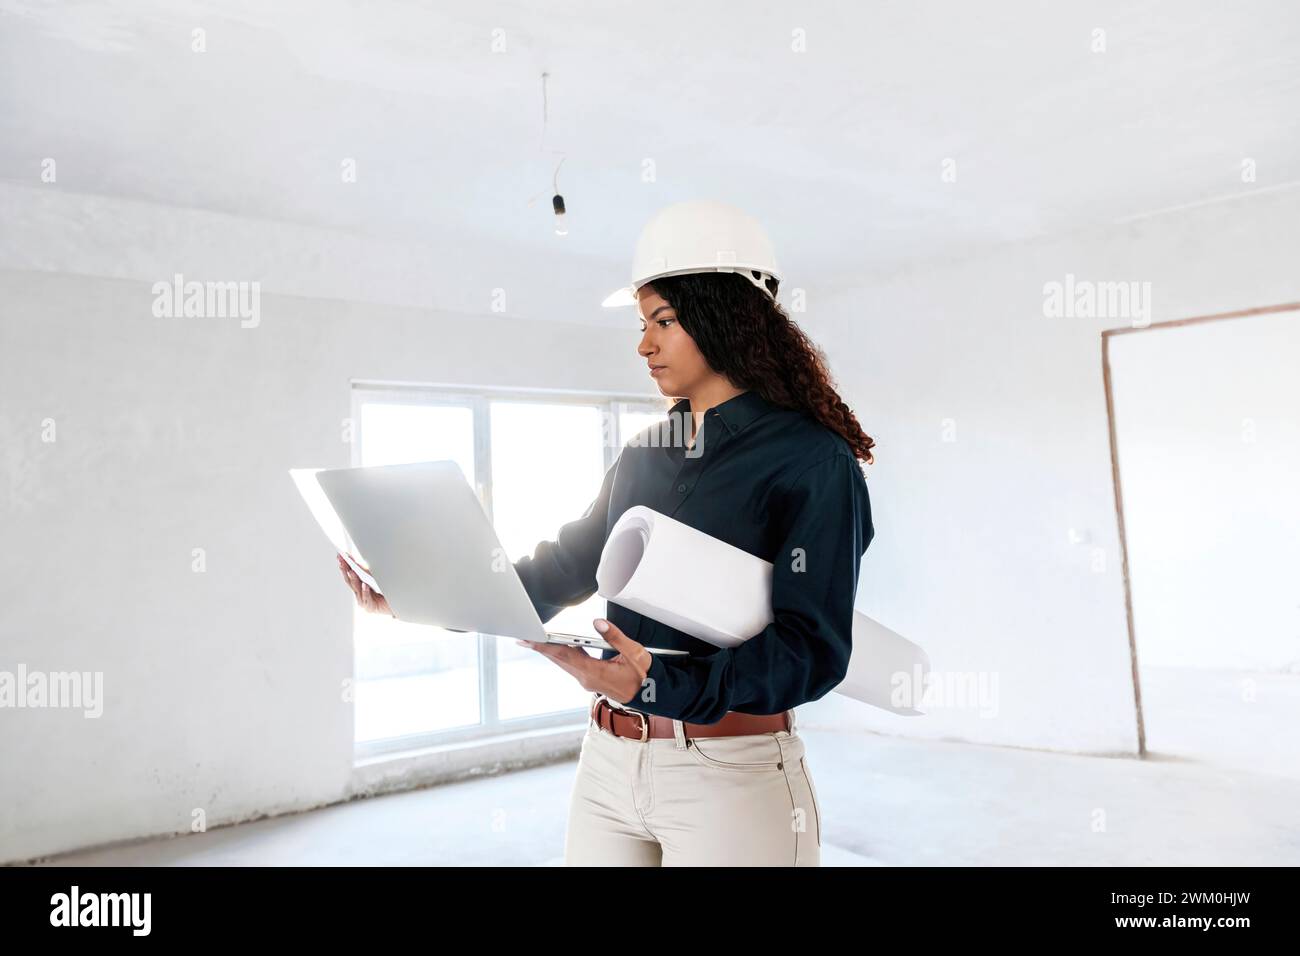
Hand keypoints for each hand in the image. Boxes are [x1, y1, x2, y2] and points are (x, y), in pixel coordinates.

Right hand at [337, 553, 394, 616]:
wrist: (396, 607)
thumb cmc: (387, 593)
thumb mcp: (377, 580)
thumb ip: (369, 573)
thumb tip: (359, 562)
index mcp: (360, 586)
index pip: (350, 574)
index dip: (345, 565)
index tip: (340, 555)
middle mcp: (359, 594)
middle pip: (350, 581)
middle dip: (345, 570)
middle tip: (341, 561)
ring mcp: (363, 601)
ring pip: (357, 589)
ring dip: (354, 579)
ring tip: (351, 571)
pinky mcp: (370, 608)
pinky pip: (367, 598)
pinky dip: (365, 591)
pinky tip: (365, 585)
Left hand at [517, 618, 651, 704]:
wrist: (651, 695)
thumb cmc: (644, 675)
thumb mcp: (635, 653)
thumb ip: (615, 636)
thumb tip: (597, 623)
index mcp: (594, 672)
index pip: (563, 654)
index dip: (544, 646)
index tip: (528, 639)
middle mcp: (586, 678)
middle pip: (558, 659)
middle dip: (540, 647)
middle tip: (522, 636)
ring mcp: (587, 680)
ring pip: (563, 662)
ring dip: (549, 651)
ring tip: (534, 640)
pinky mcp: (590, 679)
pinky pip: (571, 665)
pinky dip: (561, 654)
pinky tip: (557, 646)